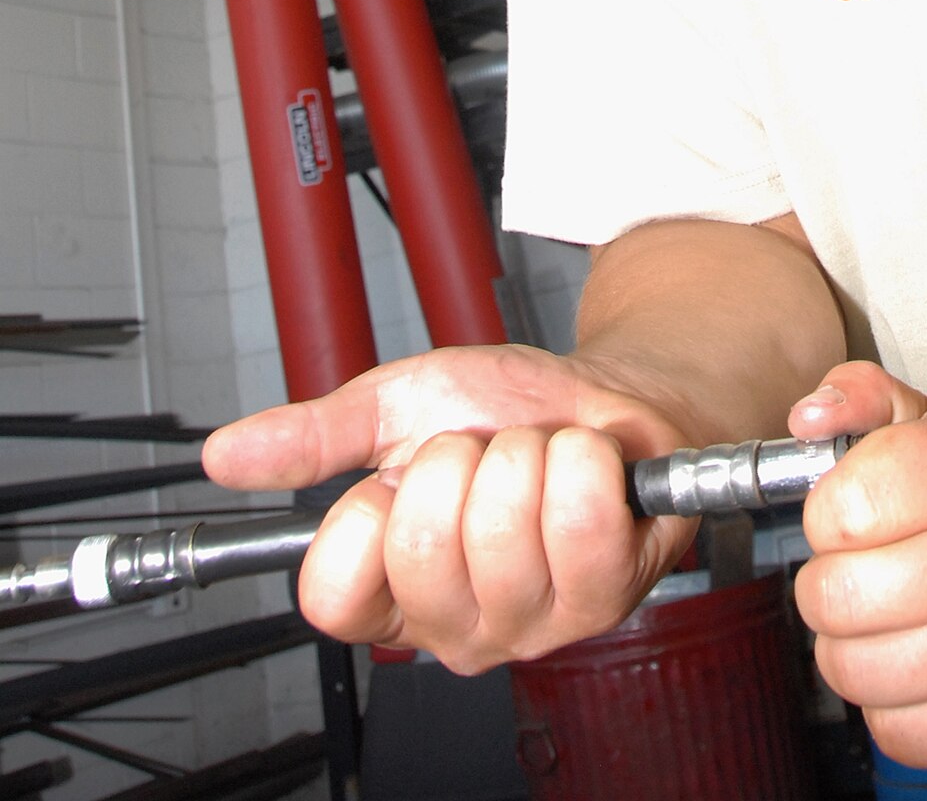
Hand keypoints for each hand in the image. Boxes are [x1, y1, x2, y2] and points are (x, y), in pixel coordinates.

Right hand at [202, 344, 697, 670]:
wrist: (604, 396)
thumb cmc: (507, 413)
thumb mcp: (399, 410)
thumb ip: (315, 439)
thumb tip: (227, 454)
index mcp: (395, 590)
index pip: (332, 598)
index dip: (362, 518)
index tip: (395, 478)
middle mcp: (461, 626)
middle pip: (423, 549)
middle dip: (457, 461)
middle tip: (482, 456)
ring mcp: (534, 622)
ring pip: (503, 526)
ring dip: (524, 455)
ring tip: (536, 459)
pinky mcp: (605, 599)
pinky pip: (577, 518)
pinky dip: (581, 461)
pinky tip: (585, 469)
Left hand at [788, 361, 926, 767]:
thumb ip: (862, 396)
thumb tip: (806, 420)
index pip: (845, 508)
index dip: (827, 514)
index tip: (850, 515)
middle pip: (839, 597)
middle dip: (828, 584)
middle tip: (857, 572)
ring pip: (856, 670)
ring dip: (848, 647)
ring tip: (881, 619)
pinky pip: (898, 732)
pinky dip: (887, 704)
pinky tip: (914, 662)